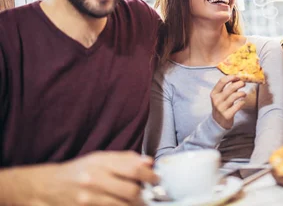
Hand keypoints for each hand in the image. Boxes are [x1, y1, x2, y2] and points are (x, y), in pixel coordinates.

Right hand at [30, 151, 157, 205]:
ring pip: (123, 205)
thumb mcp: (100, 158)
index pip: (133, 168)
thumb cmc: (79, 170)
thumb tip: (149, 162)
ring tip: (135, 200)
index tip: (156, 178)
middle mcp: (94, 180)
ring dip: (134, 204)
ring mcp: (89, 199)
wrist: (49, 186)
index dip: (150, 175)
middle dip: (143, 193)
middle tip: (148, 193)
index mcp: (100, 163)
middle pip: (131, 190)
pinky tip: (122, 204)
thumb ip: (125, 159)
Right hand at [211, 75, 246, 128]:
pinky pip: (238, 106)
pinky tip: (242, 102)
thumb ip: (227, 88)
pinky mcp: (227, 115)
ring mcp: (221, 108)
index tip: (237, 77)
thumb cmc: (221, 106)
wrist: (217, 122)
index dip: (231, 77)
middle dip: (239, 84)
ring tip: (244, 94)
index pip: (222, 81)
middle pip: (230, 88)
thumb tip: (238, 78)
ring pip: (235, 96)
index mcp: (214, 93)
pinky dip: (242, 102)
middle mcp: (217, 100)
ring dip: (242, 93)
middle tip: (243, 84)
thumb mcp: (220, 96)